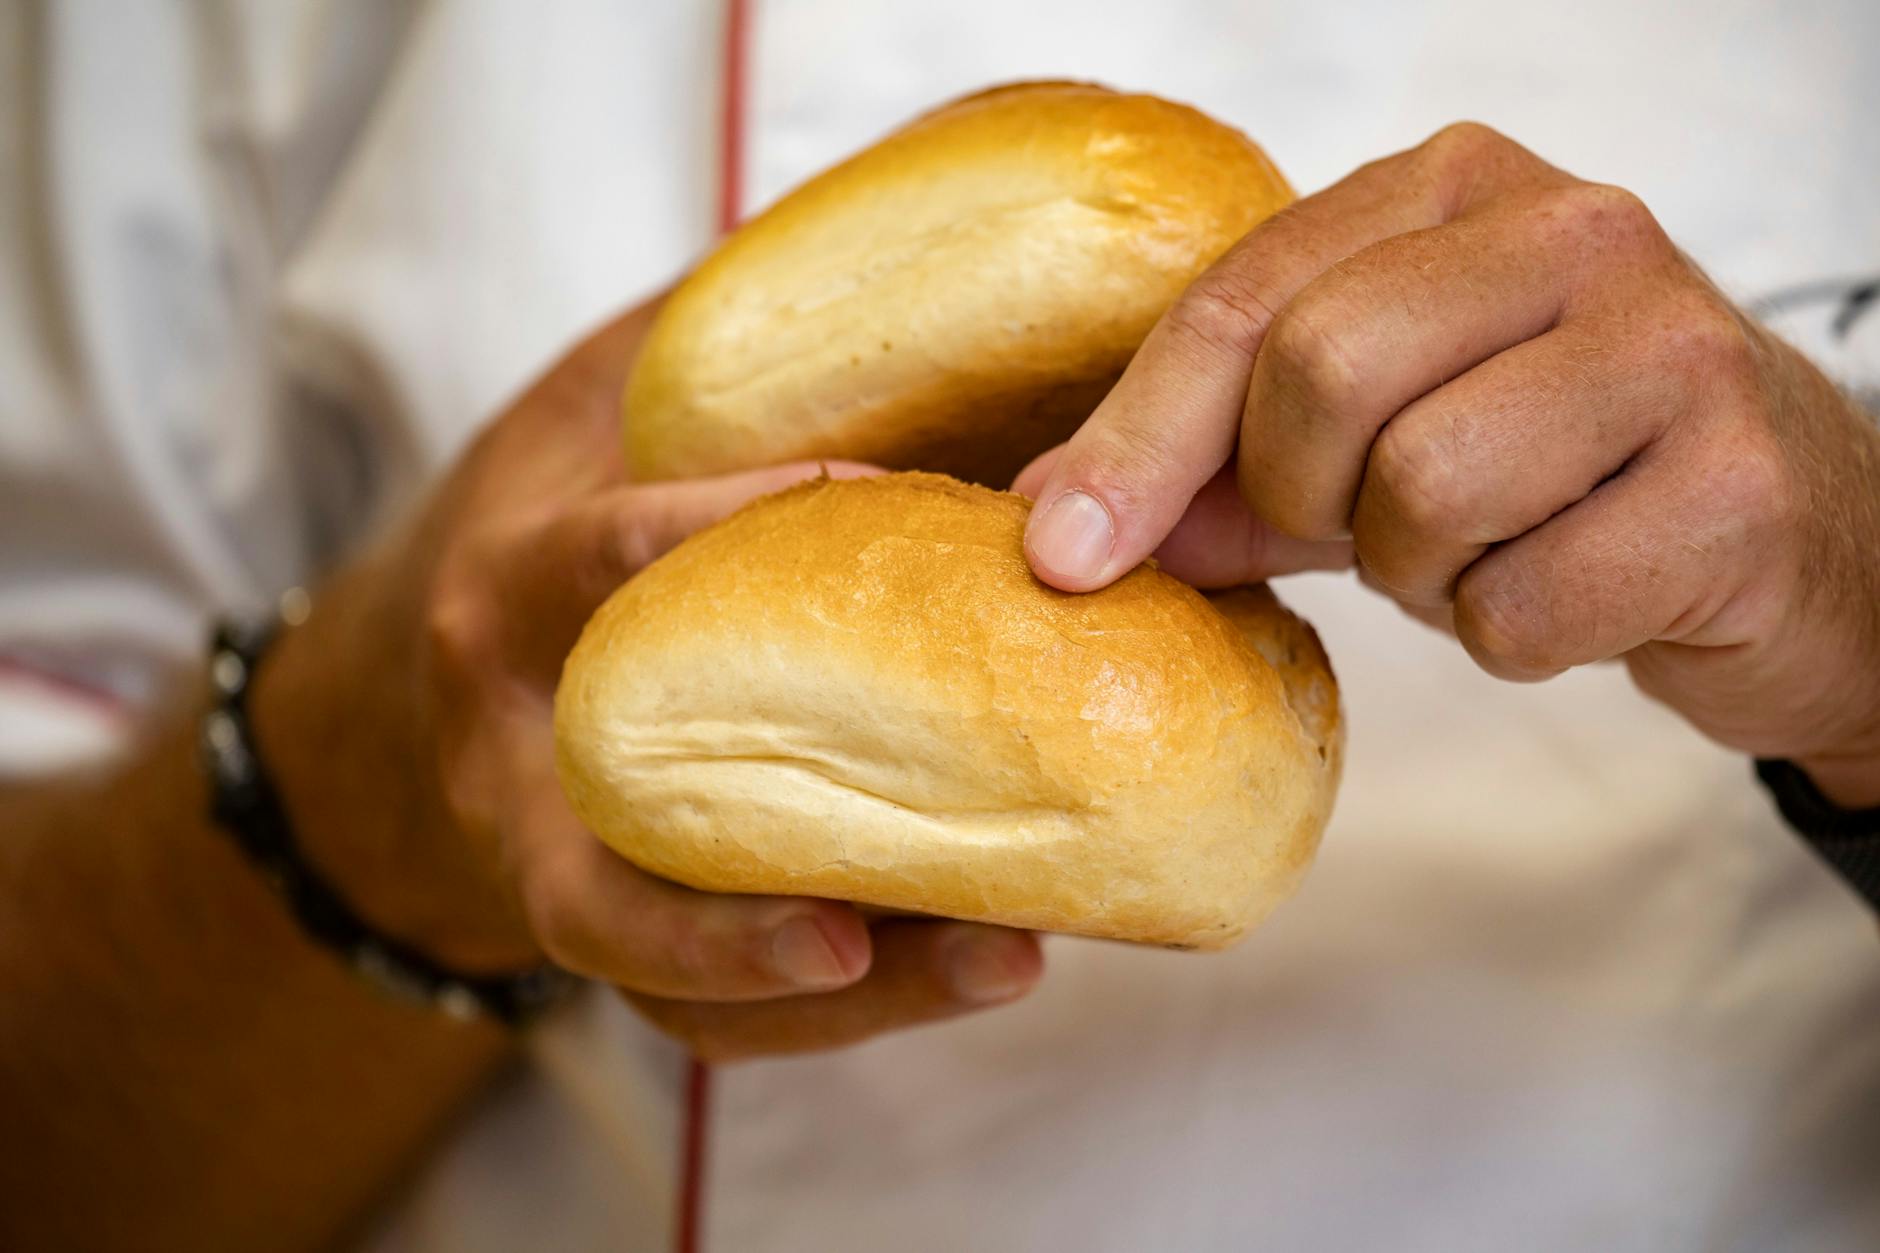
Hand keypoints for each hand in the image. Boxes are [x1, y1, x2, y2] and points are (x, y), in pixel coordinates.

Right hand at [252, 303, 1041, 1059]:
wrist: (424, 671)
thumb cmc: (542, 526)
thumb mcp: (582, 416)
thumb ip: (689, 362)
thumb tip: (867, 243)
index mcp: (505, 599)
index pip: (599, 563)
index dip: (717, 531)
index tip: (878, 494)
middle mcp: (515, 763)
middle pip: (599, 887)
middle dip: (737, 925)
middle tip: (886, 924)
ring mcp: (557, 867)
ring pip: (671, 980)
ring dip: (844, 995)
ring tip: (1006, 959)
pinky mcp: (625, 930)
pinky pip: (722, 1009)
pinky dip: (851, 1004)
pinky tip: (985, 955)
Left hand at [1017, 123, 1879, 805]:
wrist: (1779, 528)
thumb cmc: (1549, 467)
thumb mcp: (1367, 441)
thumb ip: (1218, 467)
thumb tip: (1057, 522)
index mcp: (1456, 187)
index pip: (1243, 301)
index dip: (1138, 438)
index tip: (1063, 552)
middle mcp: (1574, 230)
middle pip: (1320, 377)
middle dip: (1307, 498)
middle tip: (1366, 527)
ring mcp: (1672, 347)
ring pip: (1422, 493)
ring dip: (1422, 572)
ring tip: (1488, 546)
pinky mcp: (1734, 483)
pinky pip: (1520, 607)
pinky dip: (1512, 636)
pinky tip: (1573, 588)